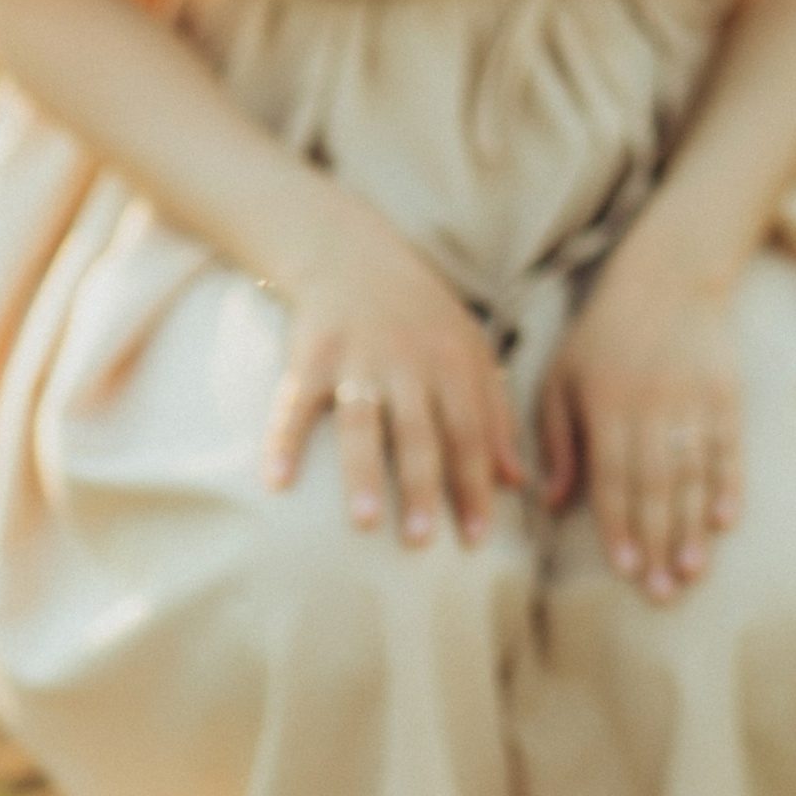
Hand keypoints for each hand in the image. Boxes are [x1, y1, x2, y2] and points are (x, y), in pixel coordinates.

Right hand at [264, 210, 523, 547]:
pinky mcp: (311, 354)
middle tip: (420, 542)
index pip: (470, 433)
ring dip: (363, 472)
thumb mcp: (469, 353)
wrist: (354, 253)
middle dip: (422, 487)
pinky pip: (295, 402)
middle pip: (418, 432)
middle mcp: (409, 364)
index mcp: (453, 365)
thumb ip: (493, 416)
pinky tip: (277, 482)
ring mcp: (358, 358)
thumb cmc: (421, 317)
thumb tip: (517, 483)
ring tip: (365, 522)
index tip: (477, 539)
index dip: (474, 485)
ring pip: (363, 421)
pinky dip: (285, 440)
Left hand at [538, 256, 742, 600]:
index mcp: (606, 405)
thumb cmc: (603, 333)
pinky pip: (728, 448)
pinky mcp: (726, 394)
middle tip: (660, 591)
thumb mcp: (562, 377)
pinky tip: (725, 522)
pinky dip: (728, 485)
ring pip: (693, 475)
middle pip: (655, 487)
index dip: (618, 526)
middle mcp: (651, 406)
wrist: (669, 277)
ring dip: (692, 527)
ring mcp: (693, 400)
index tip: (623, 569)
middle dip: (657, 542)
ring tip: (690, 571)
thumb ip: (558, 440)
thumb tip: (553, 503)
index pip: (612, 477)